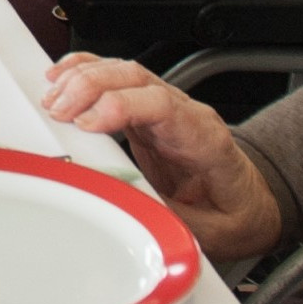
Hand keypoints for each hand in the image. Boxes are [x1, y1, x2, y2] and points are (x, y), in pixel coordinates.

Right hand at [37, 54, 283, 260]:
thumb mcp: (209, 232)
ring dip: (83, 77)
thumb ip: (168, 220)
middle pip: (137, 78)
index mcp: (204, 139)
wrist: (249, 205)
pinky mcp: (145, 113)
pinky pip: (115, 79)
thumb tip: (125, 212)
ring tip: (54, 97)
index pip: (162, 105)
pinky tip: (64, 76)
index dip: (120, 106)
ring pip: (123, 72)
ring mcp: (164, 109)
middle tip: (58, 109)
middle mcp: (183, 114)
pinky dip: (86, 71)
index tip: (87, 123)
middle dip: (92, 85)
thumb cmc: (234, 214)